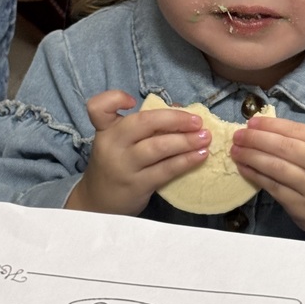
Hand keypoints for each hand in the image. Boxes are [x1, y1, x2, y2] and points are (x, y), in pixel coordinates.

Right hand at [66, 90, 209, 215]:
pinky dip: (186, 160)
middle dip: (174, 119)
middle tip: (197, 121)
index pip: (99, 107)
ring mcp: (124, 166)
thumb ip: (145, 126)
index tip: (133, 101)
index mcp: (106, 129)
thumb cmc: (118, 165)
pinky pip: (166, 170)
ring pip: (157, 147)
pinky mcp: (137, 185)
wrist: (101, 204)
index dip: (115, 99)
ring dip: (186, 141)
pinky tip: (200, 155)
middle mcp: (112, 145)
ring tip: (205, 138)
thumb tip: (181, 110)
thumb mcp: (121, 143)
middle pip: (142, 123)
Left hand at [230, 118, 304, 248]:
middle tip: (238, 135)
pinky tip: (244, 168)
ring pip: (276, 167)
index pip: (298, 131)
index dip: (272, 125)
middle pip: (285, 147)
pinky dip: (256, 176)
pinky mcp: (301, 207)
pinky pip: (273, 187)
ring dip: (252, 156)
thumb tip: (268, 130)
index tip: (252, 121)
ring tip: (235, 150)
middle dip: (257, 139)